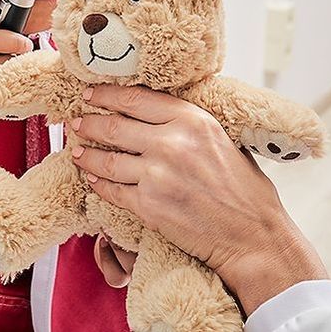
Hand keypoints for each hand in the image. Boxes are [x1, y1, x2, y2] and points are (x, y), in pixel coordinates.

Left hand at [70, 83, 326, 314]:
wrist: (253, 237)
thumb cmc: (245, 191)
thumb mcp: (222, 140)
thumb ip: (188, 126)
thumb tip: (155, 116)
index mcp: (193, 120)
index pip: (135, 99)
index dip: (106, 95)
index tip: (91, 94)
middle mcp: (171, 143)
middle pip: (113, 126)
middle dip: (89, 123)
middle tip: (77, 122)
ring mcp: (156, 175)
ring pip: (106, 160)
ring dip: (86, 155)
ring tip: (77, 151)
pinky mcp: (148, 206)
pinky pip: (112, 191)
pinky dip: (98, 184)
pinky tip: (92, 180)